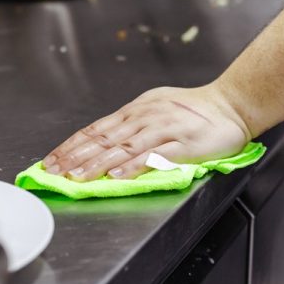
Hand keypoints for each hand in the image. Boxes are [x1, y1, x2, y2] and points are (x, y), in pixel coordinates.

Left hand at [44, 84, 251, 181]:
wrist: (231, 106)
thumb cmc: (194, 110)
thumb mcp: (155, 109)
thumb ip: (131, 126)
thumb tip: (102, 144)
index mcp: (135, 111)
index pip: (95, 129)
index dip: (71, 146)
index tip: (51, 160)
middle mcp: (145, 118)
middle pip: (103, 138)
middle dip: (75, 156)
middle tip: (55, 172)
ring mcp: (163, 129)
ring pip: (124, 147)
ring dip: (98, 163)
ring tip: (79, 177)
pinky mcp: (183, 144)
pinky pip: (155, 156)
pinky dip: (134, 165)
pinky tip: (118, 175)